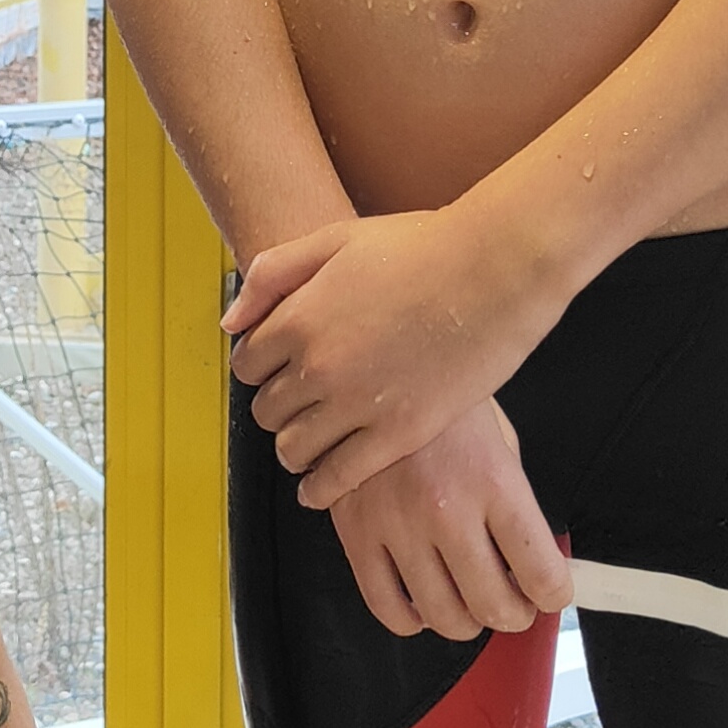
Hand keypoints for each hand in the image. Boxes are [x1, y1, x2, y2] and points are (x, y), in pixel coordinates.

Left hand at [226, 202, 565, 508]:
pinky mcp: (397, 434)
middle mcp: (318, 367)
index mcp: (298, 319)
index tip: (274, 371)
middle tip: (297, 403)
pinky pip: (339, 478)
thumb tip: (232, 322)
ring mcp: (357, 405)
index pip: (246, 365)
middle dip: (277, 406)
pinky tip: (321, 487)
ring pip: (294, 449)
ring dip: (295, 448)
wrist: (494, 269)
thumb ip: (273, 275)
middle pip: (267, 410)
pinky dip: (321, 488)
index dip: (259, 368)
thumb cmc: (423, 247)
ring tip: (310, 442)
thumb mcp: (336, 240)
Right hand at [327, 400, 573, 640]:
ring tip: (468, 600)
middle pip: (495, 606)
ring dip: (467, 620)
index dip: (553, 595)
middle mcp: (446, 508)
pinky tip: (423, 601)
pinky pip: (388, 608)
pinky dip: (413, 620)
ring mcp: (397, 524)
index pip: (542, 572)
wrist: (370, 367)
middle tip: (514, 603)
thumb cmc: (443, 404)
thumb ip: (515, 504)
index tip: (550, 594)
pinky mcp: (355, 532)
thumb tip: (533, 561)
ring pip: (444, 617)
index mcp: (493, 481)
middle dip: (514, 614)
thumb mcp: (499, 440)